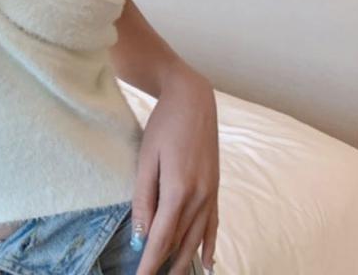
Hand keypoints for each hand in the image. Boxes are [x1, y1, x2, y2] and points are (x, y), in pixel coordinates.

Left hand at [130, 57, 219, 274]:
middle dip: (166, 266)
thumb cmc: (164, 124)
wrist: (193, 99)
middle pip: (181, 242)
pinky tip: (207, 260)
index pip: (162, 238)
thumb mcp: (146, 158)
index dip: (150, 263)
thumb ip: (144, 198)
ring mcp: (211, 192)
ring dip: (186, 261)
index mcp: (179, 190)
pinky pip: (213, 223)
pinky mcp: (215, 186)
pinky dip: (208, 244)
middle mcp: (200, 197)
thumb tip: (142, 235)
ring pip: (197, 237)